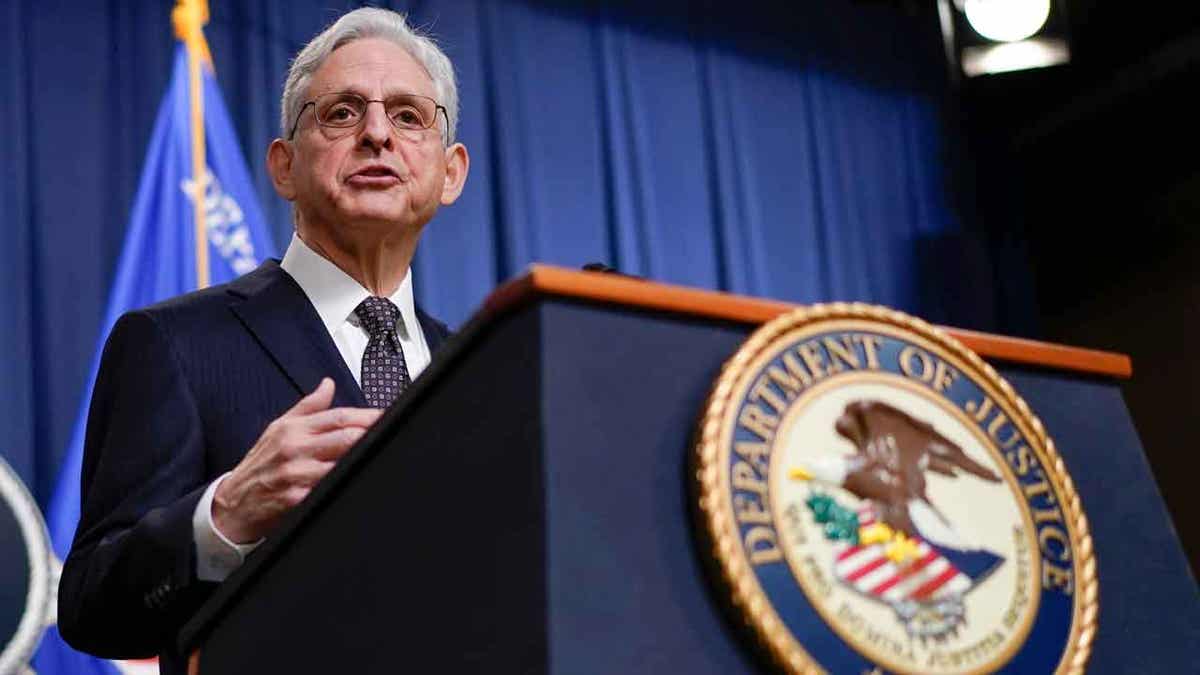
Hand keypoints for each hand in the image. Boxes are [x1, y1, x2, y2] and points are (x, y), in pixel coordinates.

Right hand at [212, 378, 380, 543]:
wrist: (233, 501)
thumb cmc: (259, 463)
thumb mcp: (278, 428)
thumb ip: (308, 407)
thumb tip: (328, 384)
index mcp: (293, 428)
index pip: (338, 416)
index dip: (367, 416)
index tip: (386, 416)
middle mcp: (294, 448)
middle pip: (345, 437)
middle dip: (372, 436)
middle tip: (392, 436)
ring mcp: (295, 474)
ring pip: (341, 463)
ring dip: (361, 460)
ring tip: (380, 457)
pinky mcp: (296, 499)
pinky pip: (327, 490)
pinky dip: (344, 485)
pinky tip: (357, 481)